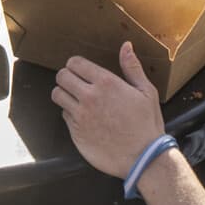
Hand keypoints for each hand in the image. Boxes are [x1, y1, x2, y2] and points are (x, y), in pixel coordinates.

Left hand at [51, 43, 164, 179]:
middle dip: (67, 77)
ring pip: (57, 95)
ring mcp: (80, 115)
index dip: (75, 65)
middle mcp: (89, 97)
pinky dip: (70, 114)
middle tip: (76, 84)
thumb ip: (132, 67)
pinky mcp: (75, 132)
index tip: (80, 70)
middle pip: (62, 77)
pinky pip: (64, 116)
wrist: (143, 158)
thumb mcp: (146, 92)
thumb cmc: (147, 125)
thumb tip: (126, 46)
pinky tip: (83, 118)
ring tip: (75, 99)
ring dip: (64, 95)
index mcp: (106, 83)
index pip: (74, 63)